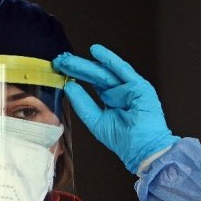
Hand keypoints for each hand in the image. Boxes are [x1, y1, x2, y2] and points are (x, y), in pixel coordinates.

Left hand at [53, 44, 178, 173]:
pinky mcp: (139, 86)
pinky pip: (122, 70)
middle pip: (95, 76)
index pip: (91, 84)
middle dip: (77, 67)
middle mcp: (119, 92)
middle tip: (60, 60)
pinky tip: (96, 51)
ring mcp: (129, 88)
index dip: (75, 75)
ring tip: (69, 58)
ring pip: (104, 72)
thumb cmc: (123, 140)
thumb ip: (83, 103)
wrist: (142, 149)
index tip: (59, 69)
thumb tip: (69, 86)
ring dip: (86, 64)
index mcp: (110, 101)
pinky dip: (110, 59)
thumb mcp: (95, 120)